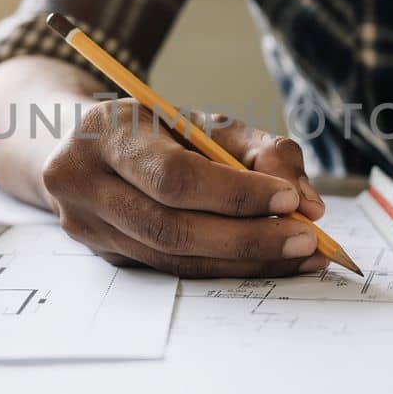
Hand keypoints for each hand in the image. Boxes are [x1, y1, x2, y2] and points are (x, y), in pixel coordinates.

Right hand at [43, 99, 327, 276]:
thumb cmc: (156, 130)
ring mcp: (87, 225)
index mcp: (106, 132)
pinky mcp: (104, 255)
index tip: (291, 199)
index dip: (235, 194)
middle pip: (172, 227)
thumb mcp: (207, 123)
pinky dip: (225, 269)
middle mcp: (84, 181)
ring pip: (173, 259)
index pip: (174, 176)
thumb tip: (308, 203)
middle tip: (307, 240)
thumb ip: (262, 152)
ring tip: (299, 256)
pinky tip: (267, 262)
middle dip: (248, 238)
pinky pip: (172, 270)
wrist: (86, 145)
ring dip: (244, 262)